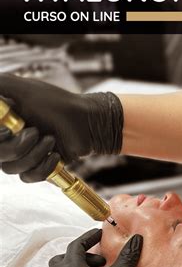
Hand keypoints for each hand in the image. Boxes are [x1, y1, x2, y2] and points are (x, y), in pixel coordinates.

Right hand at [0, 74, 122, 181]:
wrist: (88, 122)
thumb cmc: (58, 103)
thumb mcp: (22, 88)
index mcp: (1, 122)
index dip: (0, 139)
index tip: (9, 130)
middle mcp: (8, 139)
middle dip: (18, 147)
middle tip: (36, 132)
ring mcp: (23, 154)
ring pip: (11, 168)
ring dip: (35, 155)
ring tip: (51, 140)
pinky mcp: (39, 167)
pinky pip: (29, 177)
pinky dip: (44, 167)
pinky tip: (56, 155)